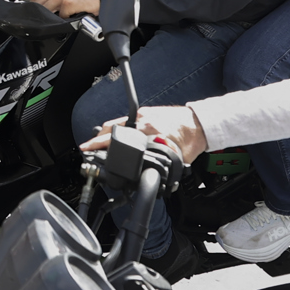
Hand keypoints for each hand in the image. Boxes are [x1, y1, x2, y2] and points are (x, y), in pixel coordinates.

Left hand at [30, 0, 98, 17]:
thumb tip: (41, 6)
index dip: (35, 5)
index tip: (38, 11)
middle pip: (38, 5)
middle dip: (42, 12)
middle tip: (50, 15)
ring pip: (46, 10)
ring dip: (52, 16)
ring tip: (60, 15)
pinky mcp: (67, 3)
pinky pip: (60, 16)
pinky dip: (65, 19)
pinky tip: (70, 15)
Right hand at [81, 106, 208, 163]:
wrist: (201, 124)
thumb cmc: (191, 139)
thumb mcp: (175, 157)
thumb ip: (160, 165)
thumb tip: (150, 177)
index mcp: (148, 130)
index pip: (117, 136)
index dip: (99, 143)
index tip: (88, 148)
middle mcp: (144, 119)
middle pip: (111, 126)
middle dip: (98, 138)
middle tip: (89, 148)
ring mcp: (144, 114)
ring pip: (118, 122)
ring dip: (109, 133)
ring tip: (101, 144)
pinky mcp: (148, 112)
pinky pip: (128, 120)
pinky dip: (122, 128)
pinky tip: (120, 137)